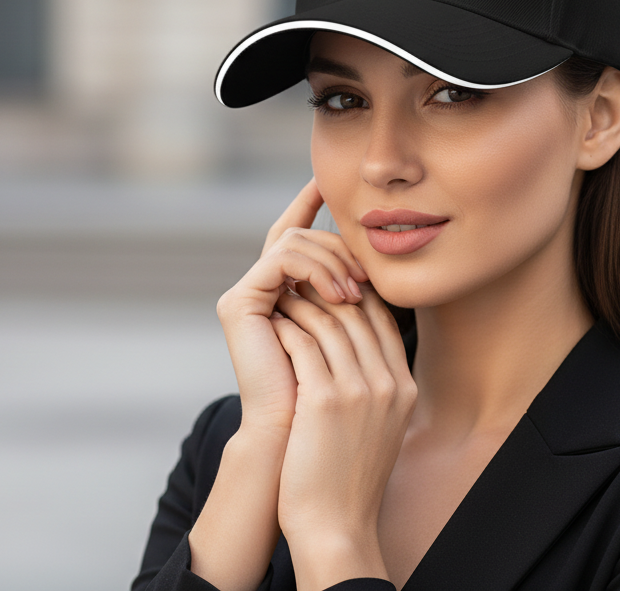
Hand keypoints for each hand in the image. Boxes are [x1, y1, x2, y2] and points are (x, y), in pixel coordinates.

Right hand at [216, 177, 370, 432]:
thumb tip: (381, 258)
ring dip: (334, 259)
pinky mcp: (238, 304)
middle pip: (301, 234)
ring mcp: (246, 295)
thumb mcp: (354, 333)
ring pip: (294, 241)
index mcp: (283, 294)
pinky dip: (316, 267)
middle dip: (340, 243)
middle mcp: (259, 289)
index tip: (329, 179)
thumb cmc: (333, 397)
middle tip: (369, 272)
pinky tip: (342, 293)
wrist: (301, 440)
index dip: (310, 203)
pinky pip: (281, 258)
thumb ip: (356, 295)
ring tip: (358, 291)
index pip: (297, 235)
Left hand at [269, 280, 417, 590]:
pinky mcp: (324, 400)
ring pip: (328, 322)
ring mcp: (358, 390)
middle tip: (299, 280)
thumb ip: (377, 387)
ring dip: (301, 303)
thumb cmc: (350, 478)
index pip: (384, 319)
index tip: (330, 286)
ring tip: (282, 296)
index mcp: (405, 387)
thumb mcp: (381, 426)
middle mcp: (388, 383)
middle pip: (357, 312)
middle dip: (326, 290)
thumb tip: (357, 350)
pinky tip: (271, 323)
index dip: (355, 295)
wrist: (337, 525)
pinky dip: (285, 328)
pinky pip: (302, 344)